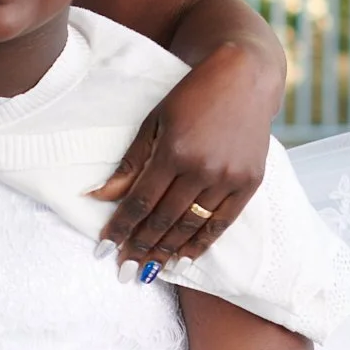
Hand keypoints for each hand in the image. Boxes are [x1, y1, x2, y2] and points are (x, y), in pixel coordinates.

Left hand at [91, 45, 272, 267]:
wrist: (244, 78)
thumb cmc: (191, 97)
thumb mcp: (153, 123)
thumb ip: (130, 163)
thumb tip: (99, 196)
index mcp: (173, 151)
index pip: (140, 201)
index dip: (121, 228)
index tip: (105, 250)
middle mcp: (202, 168)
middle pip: (164, 219)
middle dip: (141, 247)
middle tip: (125, 270)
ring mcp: (229, 177)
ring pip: (192, 225)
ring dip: (168, 251)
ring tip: (149, 271)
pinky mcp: (250, 182)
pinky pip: (223, 222)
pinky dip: (202, 243)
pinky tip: (184, 259)